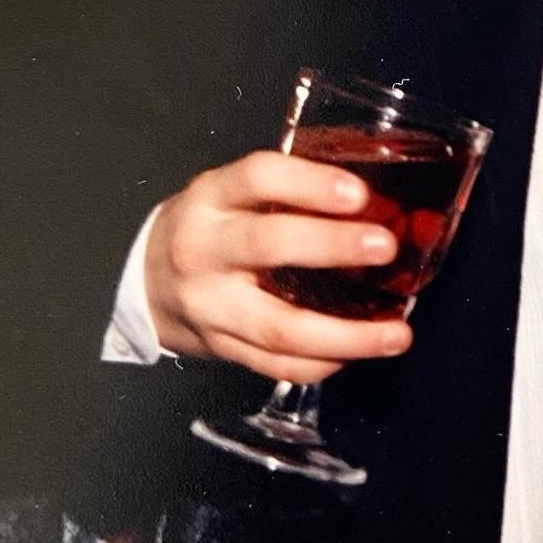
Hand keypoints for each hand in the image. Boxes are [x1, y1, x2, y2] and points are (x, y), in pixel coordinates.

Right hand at [144, 150, 413, 382]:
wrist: (145, 284)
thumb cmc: (210, 225)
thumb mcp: (232, 193)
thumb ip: (287, 193)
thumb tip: (376, 203)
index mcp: (212, 198)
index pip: (258, 177)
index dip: (310, 183)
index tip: (359, 194)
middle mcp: (205, 250)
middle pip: (267, 246)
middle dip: (332, 246)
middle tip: (385, 248)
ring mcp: (210, 308)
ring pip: (278, 327)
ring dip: (345, 335)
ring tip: (397, 334)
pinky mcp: (220, 350)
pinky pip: (275, 365)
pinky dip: (322, 363)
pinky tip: (358, 353)